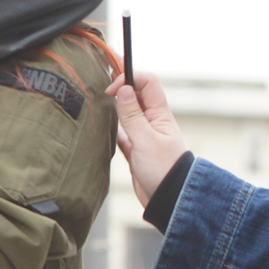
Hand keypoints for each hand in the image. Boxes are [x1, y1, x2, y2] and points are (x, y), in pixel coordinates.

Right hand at [104, 72, 188, 206]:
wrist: (169, 199)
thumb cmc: (163, 170)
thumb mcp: (146, 140)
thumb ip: (132, 115)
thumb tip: (123, 89)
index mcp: (159, 115)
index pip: (147, 83)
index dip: (129, 78)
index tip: (111, 88)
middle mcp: (152, 121)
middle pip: (136, 93)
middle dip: (122, 81)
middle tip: (103, 69)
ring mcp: (143, 135)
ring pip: (127, 112)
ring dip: (115, 103)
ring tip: (99, 94)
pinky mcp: (135, 150)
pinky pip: (121, 132)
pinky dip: (112, 126)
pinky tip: (102, 125)